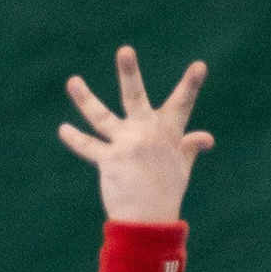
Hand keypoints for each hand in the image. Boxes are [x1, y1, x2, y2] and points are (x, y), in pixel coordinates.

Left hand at [58, 47, 211, 221]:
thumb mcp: (181, 167)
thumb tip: (206, 137)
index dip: (191, 84)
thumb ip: (189, 146)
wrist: (150, 221)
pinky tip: (64, 128)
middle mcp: (146, 134)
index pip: (182, 104)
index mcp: (167, 134)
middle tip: (125, 50)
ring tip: (73, 81)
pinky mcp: (109, 160)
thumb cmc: (166, 193)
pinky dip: (74, 138)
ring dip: (85, 98)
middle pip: (136, 97)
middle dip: (129, 73)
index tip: (199, 65)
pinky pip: (87, 146)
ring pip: (101, 116)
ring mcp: (126, 145)